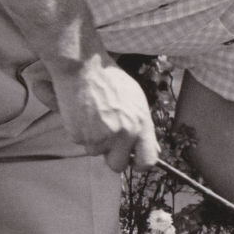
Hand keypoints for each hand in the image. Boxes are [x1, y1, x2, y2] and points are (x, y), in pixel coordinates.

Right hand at [42, 55, 159, 172]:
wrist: (83, 67)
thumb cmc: (110, 80)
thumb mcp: (136, 99)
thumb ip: (144, 126)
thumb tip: (153, 149)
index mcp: (140, 124)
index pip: (148, 160)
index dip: (140, 164)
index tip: (134, 161)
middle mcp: (123, 133)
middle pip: (118, 165)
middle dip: (112, 156)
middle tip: (107, 139)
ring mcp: (100, 136)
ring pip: (96, 152)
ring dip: (94, 140)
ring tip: (93, 116)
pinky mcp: (80, 135)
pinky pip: (81, 142)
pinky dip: (81, 132)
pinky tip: (82, 113)